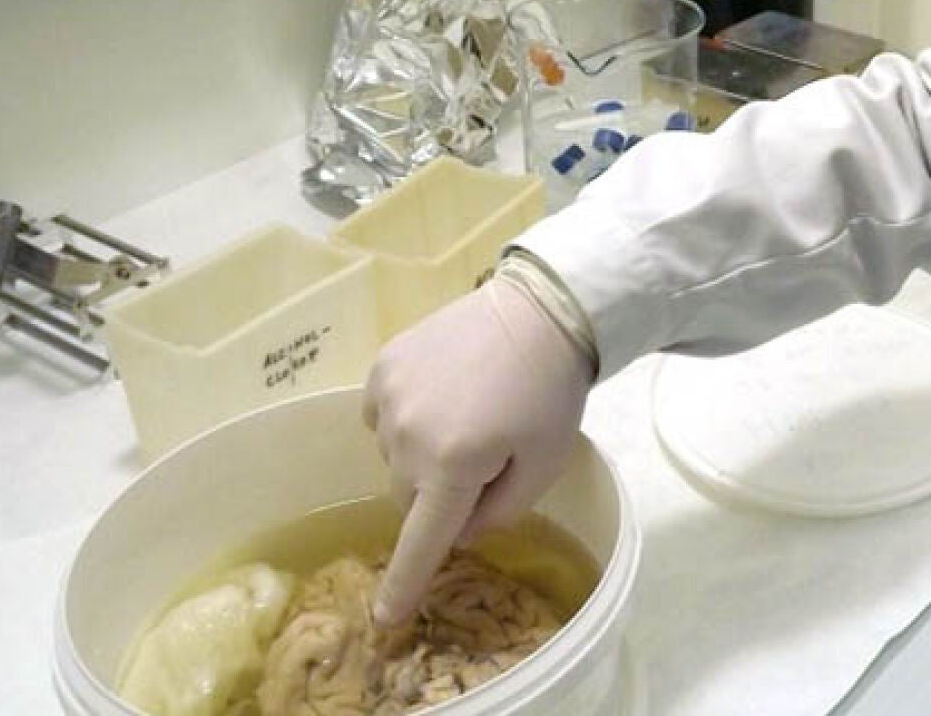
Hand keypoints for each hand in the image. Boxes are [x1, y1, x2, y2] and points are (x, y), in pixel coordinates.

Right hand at [362, 273, 592, 624]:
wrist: (538, 311)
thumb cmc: (550, 394)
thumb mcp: (543, 464)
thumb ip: (499, 511)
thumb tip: (456, 528)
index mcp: (453, 465)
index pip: (421, 539)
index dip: (404, 583)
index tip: (383, 619)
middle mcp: (408, 435)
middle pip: (409, 497)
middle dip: (440, 494)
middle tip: (484, 458)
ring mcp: (389, 397)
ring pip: (393, 457)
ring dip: (422, 454)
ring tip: (468, 414)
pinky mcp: (381, 366)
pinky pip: (380, 416)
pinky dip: (405, 418)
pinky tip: (443, 394)